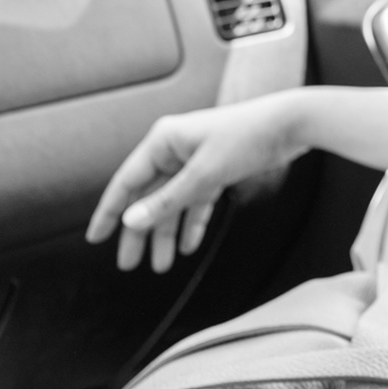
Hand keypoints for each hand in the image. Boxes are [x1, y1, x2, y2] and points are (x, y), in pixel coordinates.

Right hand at [87, 93, 306, 272]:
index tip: (96, 238)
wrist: (291, 123)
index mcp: (163, 141)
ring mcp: (195, 159)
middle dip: (141, 232)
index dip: (110, 211)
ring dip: (168, 233)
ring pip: (173, 203)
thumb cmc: (247, 137)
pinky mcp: (216, 168)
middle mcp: (175, 148)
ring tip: (162, 265)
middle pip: (149, 197)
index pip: (127, 181)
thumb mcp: (204, 174)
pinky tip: (188, 245)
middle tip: (129, 264)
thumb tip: (131, 221)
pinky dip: (192, 222)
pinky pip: (196, 200)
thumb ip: (168, 201)